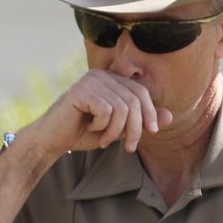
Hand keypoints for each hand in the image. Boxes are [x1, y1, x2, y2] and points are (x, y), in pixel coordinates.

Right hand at [20, 70, 172, 156]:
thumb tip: (169, 116)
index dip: (151, 112)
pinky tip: (90, 128)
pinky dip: (102, 126)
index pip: (141, 92)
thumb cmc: (84, 132)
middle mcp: (102, 75)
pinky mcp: (81, 90)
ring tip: (104, 139)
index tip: (151, 132)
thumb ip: (140, 121)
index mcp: (111, 79)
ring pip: (122, 108)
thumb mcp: (118, 129)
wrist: (53, 139)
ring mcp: (91, 80)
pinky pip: (107, 111)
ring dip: (116, 131)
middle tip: (128, 146)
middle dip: (136, 127)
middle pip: (135, 100)